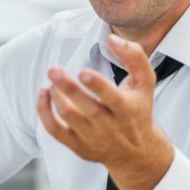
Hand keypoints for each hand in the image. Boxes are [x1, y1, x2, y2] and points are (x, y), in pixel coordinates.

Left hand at [36, 34, 173, 189]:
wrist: (136, 152)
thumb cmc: (138, 109)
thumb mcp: (146, 83)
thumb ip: (134, 57)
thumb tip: (112, 38)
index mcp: (127, 108)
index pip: (111, 97)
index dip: (96, 85)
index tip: (83, 72)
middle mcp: (109, 125)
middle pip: (85, 107)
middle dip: (67, 87)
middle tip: (53, 70)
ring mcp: (92, 137)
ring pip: (68, 116)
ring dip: (55, 96)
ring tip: (52, 80)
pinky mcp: (77, 146)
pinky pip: (54, 130)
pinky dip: (44, 112)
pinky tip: (43, 93)